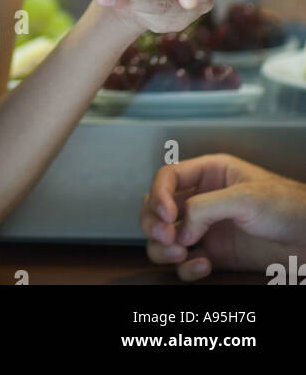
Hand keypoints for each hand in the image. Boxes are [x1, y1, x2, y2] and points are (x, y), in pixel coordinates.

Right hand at [140, 153, 305, 279]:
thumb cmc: (287, 206)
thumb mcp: (246, 198)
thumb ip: (207, 207)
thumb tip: (181, 227)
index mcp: (209, 174)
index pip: (168, 177)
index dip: (159, 194)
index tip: (166, 215)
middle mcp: (202, 199)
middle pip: (157, 207)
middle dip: (154, 222)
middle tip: (167, 237)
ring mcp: (206, 229)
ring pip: (164, 238)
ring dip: (164, 248)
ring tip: (181, 254)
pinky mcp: (214, 255)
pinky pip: (185, 263)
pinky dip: (187, 268)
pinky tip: (203, 265)